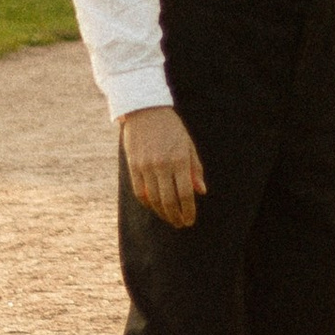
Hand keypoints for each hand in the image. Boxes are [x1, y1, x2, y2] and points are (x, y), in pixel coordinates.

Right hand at [120, 103, 205, 226]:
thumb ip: (195, 169)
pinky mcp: (133, 166)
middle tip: (180, 224)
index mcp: (179, 159)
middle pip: (169, 200)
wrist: (145, 109)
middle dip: (176, 216)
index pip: (185, 194)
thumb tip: (201, 191)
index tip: (190, 220)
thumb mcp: (188, 145)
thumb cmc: (171, 128)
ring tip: (169, 218)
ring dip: (162, 213)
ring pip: (153, 199)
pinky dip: (147, 203)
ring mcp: (146, 166)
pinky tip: (154, 207)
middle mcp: (162, 165)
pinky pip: (140, 192)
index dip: (188, 211)